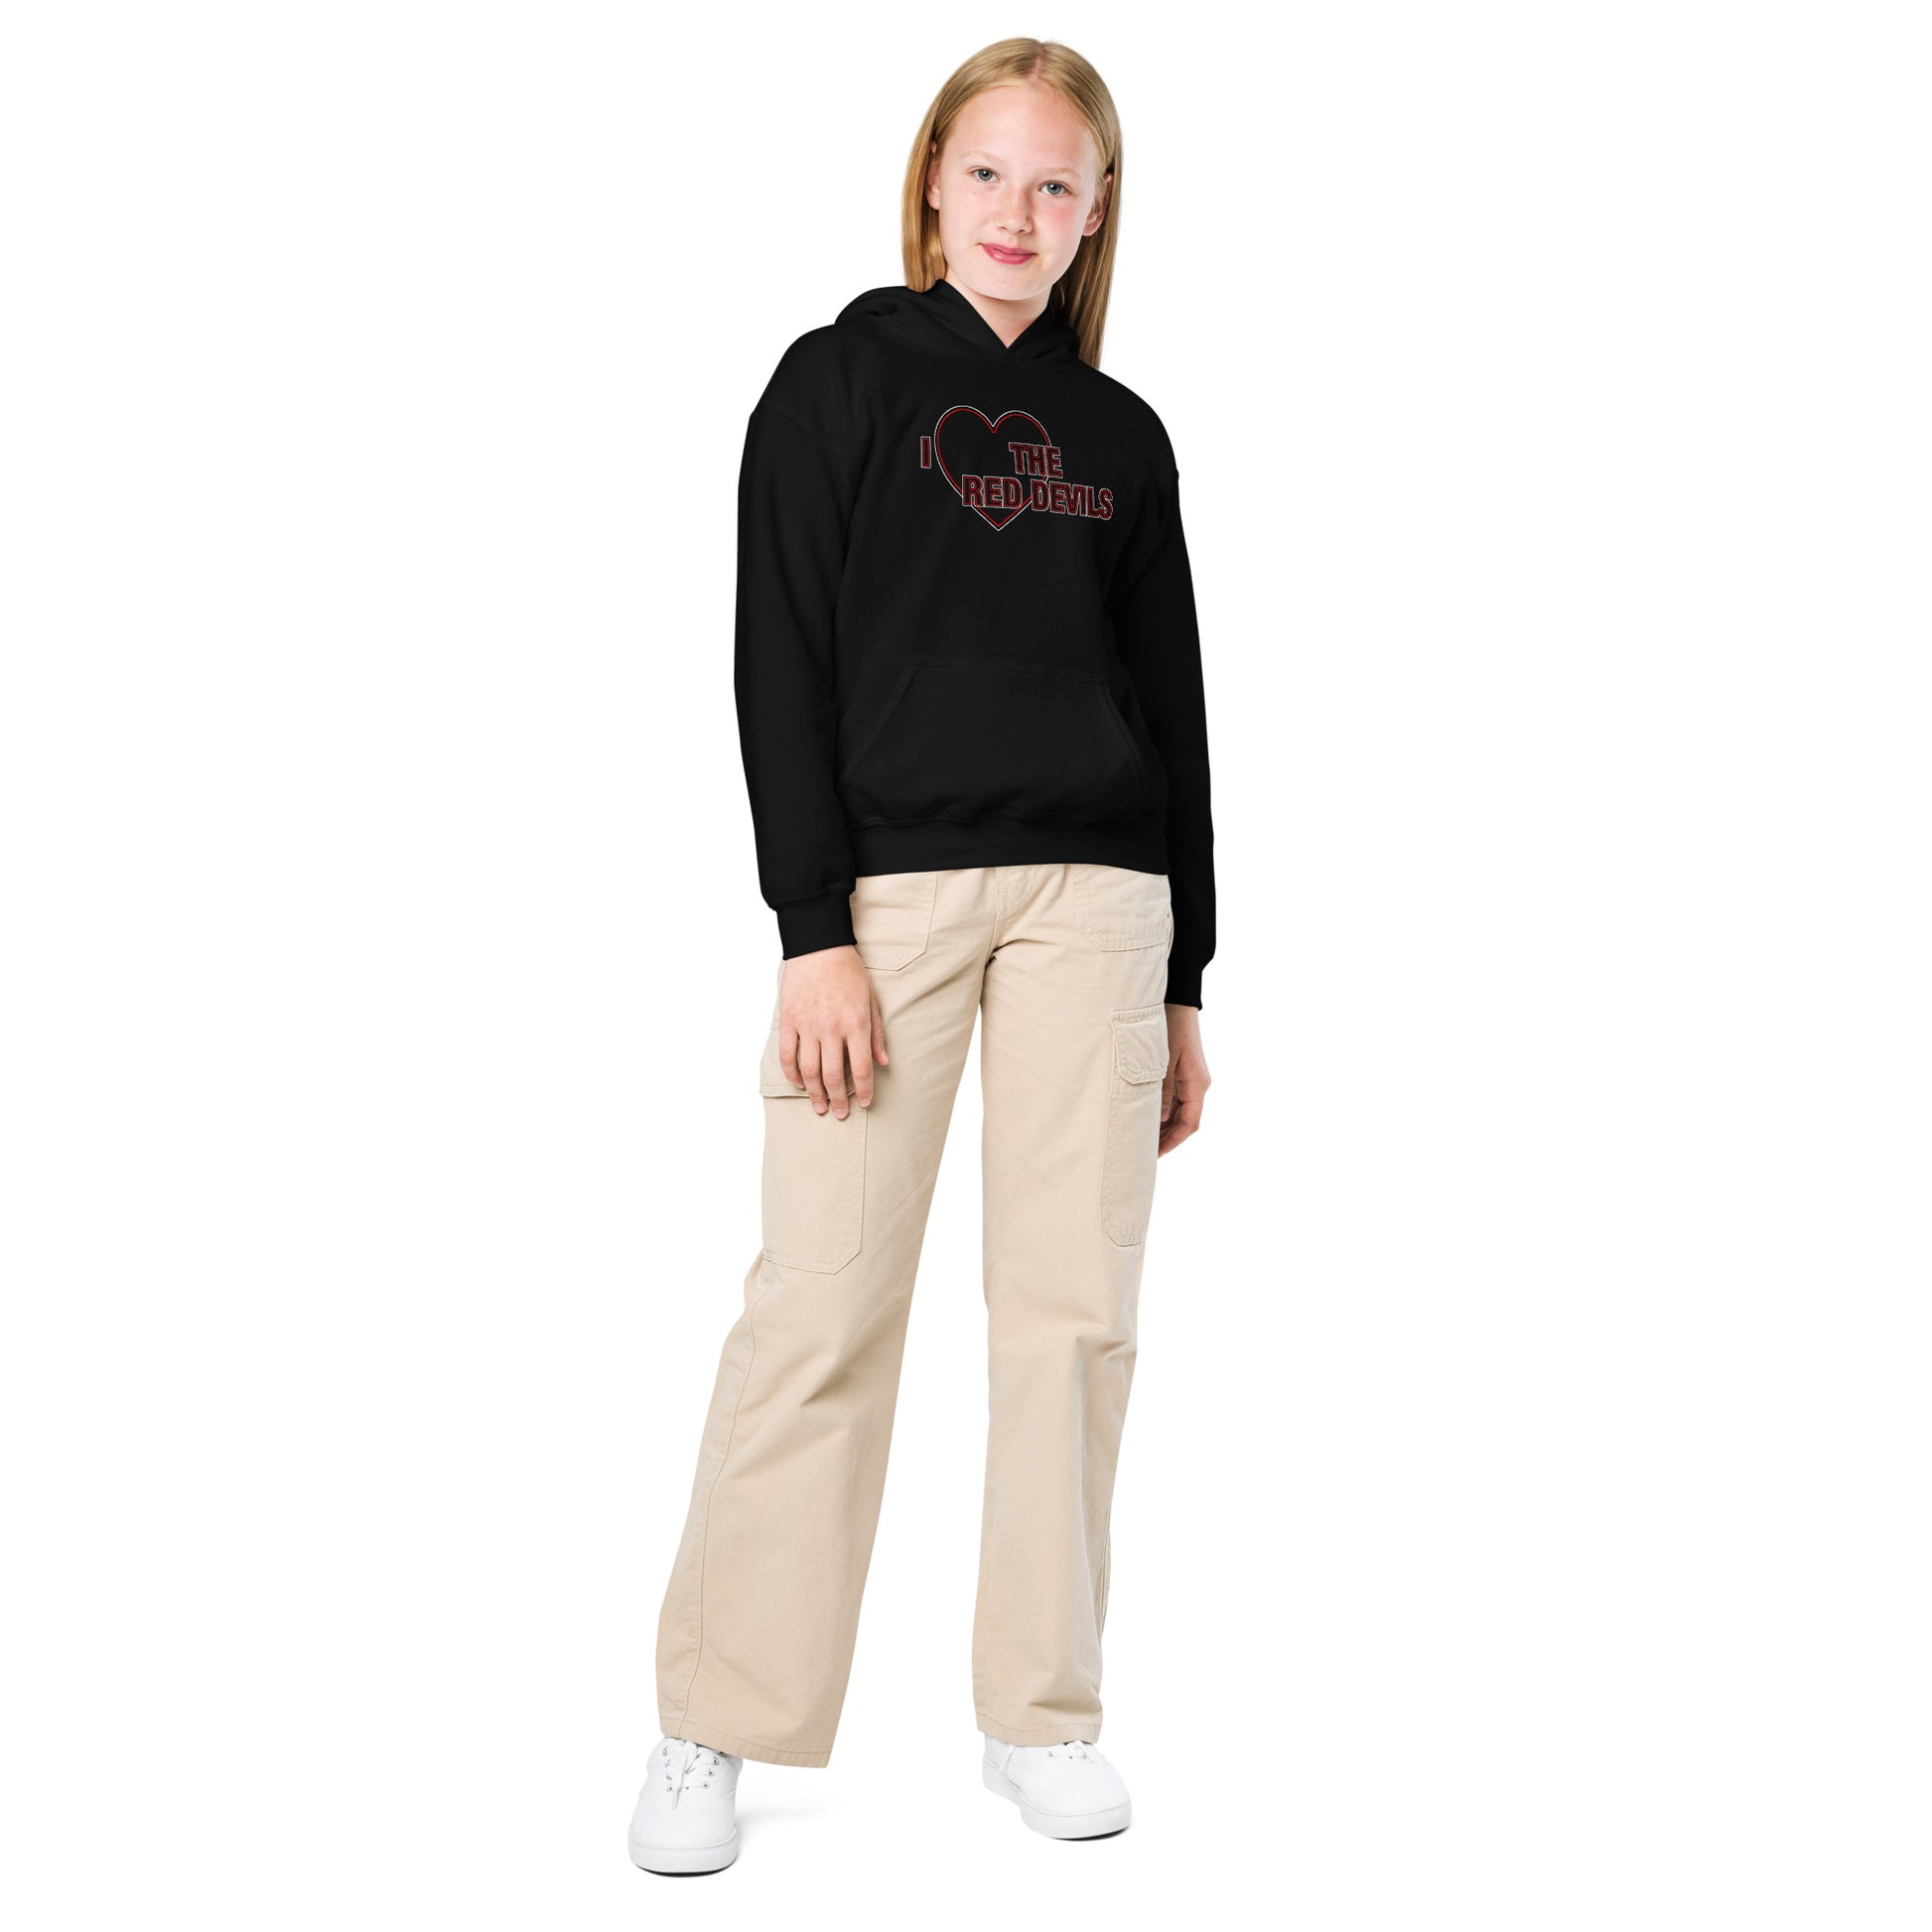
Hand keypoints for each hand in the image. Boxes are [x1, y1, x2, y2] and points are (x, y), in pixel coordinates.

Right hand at [777, 946, 887, 1117]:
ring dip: (814, 1093)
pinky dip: (792, 1073)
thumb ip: (876, 1033)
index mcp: (855, 1023)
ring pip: (809, 1070)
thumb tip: (883, 1062)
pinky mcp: (789, 1020)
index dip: (863, 1091)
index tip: (864, 1103)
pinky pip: (787, 1055)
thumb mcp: (872, 999)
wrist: (819, 947)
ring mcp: (807, 1025)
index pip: (861, 1068)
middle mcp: (831, 1028)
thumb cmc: (849, 972)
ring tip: (819, 1106)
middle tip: (839, 1114)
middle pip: (833, 1076)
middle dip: (837, 1100)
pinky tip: (799, 1083)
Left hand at [1159, 1003, 1209, 1153]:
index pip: (1189, 1123)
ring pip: (1182, 1112)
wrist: (1179, 1001)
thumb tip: (1162, 1119)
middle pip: (1186, 1121)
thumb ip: (1163, 1090)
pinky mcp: (1185, 1073)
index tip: (1156, 1154)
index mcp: (1196, 1083)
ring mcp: (1193, 1079)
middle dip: (1168, 1138)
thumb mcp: (1163, 1060)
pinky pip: (1179, 1100)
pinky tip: (1150, 1117)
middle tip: (1145, 1152)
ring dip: (1166, 1126)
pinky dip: (1166, 1112)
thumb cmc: (1170, 1026)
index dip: (1173, 1141)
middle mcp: (1199, 1084)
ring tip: (1144, 1138)